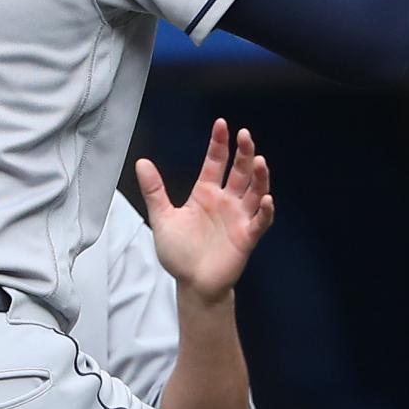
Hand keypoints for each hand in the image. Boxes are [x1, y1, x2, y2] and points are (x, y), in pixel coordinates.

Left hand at [139, 117, 272, 302]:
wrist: (192, 284)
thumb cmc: (179, 252)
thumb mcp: (162, 218)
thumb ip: (154, 191)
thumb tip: (142, 162)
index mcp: (206, 193)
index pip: (216, 162)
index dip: (219, 144)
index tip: (222, 125)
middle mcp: (226, 201)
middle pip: (239, 171)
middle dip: (244, 153)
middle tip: (245, 135)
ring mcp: (239, 218)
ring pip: (255, 191)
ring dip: (259, 177)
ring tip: (260, 160)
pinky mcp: (247, 237)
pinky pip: (260, 221)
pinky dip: (266, 211)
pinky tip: (267, 199)